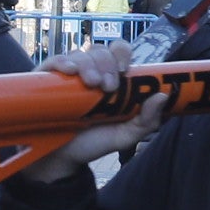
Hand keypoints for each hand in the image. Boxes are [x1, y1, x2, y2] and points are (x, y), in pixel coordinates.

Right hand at [19, 40, 171, 181]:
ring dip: (89, 65)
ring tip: (90, 84)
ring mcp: (68, 75)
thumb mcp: (124, 135)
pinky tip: (69, 71)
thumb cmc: (93, 143)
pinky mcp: (47, 80)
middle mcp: (90, 72)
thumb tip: (162, 96)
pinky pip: (56, 61)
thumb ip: (147, 120)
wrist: (62, 159)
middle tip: (108, 87)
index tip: (124, 71)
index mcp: (110, 79)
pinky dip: (64, 61)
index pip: (118, 52)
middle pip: (101, 50)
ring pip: (81, 53)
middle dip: (107, 64)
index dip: (122, 54)